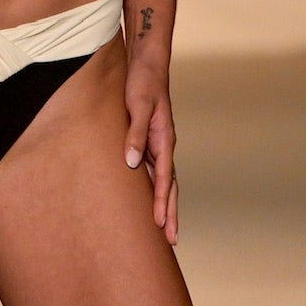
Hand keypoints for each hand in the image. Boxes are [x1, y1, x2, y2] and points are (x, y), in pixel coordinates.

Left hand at [125, 60, 178, 243]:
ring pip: (163, 182)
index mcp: (164, 140)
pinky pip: (152, 172)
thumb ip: (135, 133)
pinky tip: (147, 202)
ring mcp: (158, 145)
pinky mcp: (148, 141)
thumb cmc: (142, 83)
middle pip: (170, 187)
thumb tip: (132, 163)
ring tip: (164, 229)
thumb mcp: (138, 105)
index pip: (165, 179)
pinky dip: (154, 190)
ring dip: (165, 205)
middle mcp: (164, 146)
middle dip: (171, 213)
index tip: (161, 224)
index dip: (163, 202)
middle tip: (173, 241)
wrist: (147, 64)